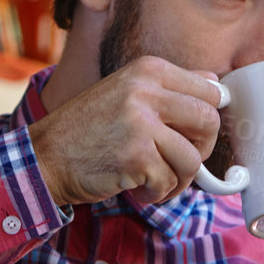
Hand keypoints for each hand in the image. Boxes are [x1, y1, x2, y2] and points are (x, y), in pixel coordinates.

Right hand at [27, 56, 222, 206]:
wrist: (46, 157)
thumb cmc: (90, 130)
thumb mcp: (127, 93)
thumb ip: (169, 91)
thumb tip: (217, 88)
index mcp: (149, 70)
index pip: (211, 89)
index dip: (210, 119)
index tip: (195, 136)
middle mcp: (146, 90)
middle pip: (210, 121)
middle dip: (201, 150)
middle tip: (179, 162)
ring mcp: (141, 123)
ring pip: (192, 159)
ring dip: (178, 179)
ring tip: (154, 179)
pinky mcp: (136, 156)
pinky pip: (169, 181)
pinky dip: (156, 193)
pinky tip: (136, 186)